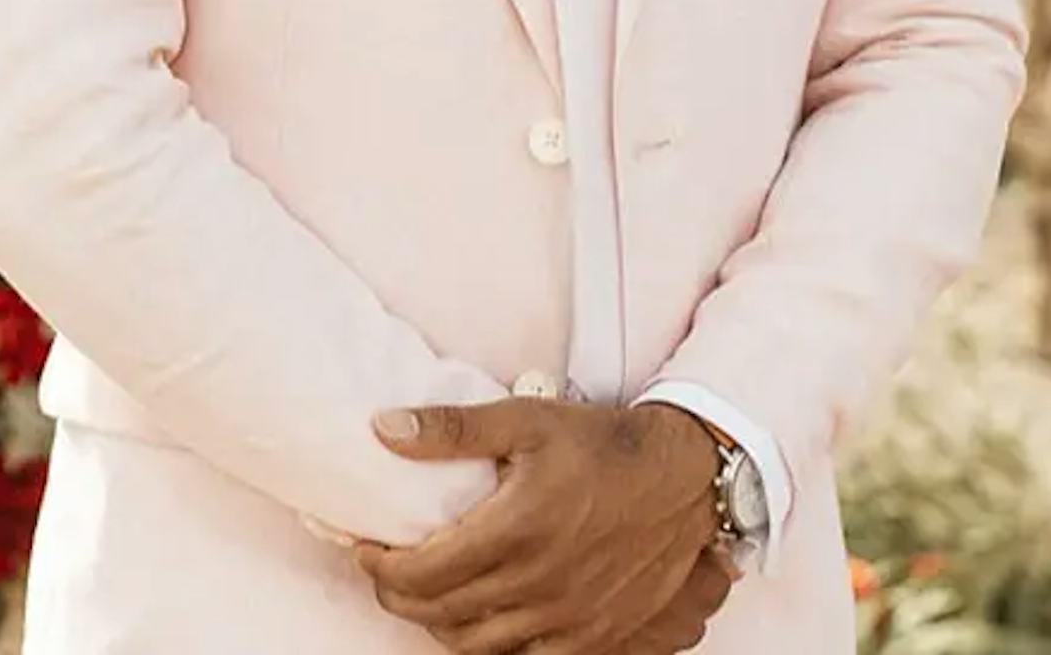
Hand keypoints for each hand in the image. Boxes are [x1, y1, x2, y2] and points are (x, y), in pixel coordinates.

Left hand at [354, 399, 725, 654]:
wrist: (684, 479)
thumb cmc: (603, 444)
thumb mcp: (526, 419)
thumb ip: (452, 428)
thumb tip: (383, 428)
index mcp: (516, 528)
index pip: (422, 571)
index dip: (381, 567)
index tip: (366, 549)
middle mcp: (539, 581)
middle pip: (439, 612)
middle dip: (398, 595)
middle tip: (386, 571)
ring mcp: (567, 615)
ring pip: (475, 644)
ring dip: (437, 625)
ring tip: (425, 596)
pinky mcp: (594, 634)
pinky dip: (491, 647)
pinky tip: (480, 622)